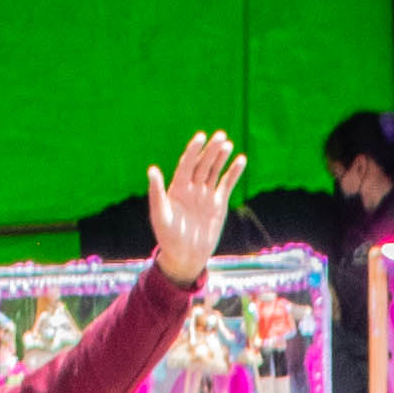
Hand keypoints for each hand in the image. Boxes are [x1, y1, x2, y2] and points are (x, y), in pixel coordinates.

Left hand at [146, 129, 248, 287]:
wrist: (185, 257)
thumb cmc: (168, 238)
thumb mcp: (160, 216)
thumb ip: (157, 193)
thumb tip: (152, 169)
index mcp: (177, 188)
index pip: (186, 164)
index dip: (193, 150)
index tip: (201, 138)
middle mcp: (191, 188)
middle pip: (202, 164)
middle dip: (211, 150)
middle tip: (220, 136)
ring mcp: (205, 195)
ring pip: (214, 171)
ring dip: (221, 157)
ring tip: (228, 144)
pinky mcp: (218, 204)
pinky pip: (226, 184)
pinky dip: (233, 172)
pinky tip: (241, 160)